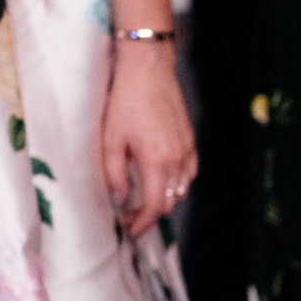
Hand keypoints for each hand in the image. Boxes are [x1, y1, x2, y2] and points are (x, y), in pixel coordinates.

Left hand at [99, 44, 194, 238]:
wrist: (148, 70)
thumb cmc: (125, 101)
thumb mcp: (110, 139)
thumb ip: (114, 174)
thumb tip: (121, 197)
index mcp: (157, 161)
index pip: (155, 206)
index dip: (142, 222)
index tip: (130, 229)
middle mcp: (178, 159)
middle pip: (170, 201)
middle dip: (151, 214)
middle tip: (131, 216)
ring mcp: (188, 150)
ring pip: (182, 189)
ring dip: (164, 199)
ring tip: (144, 199)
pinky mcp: (191, 141)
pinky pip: (189, 173)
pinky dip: (177, 184)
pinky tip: (162, 180)